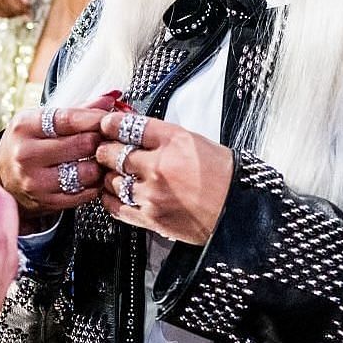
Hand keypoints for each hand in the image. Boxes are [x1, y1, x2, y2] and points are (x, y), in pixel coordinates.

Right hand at [0, 99, 116, 218]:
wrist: (3, 179)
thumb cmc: (27, 143)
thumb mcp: (42, 120)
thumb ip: (77, 110)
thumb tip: (111, 99)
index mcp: (24, 127)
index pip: (68, 119)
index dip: (95, 117)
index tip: (110, 117)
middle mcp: (26, 155)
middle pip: (82, 145)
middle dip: (101, 140)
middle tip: (108, 138)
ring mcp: (35, 181)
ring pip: (87, 172)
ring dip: (100, 164)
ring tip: (100, 158)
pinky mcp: (47, 202)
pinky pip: (85, 193)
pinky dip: (95, 184)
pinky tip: (92, 176)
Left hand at [92, 112, 232, 245]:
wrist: (236, 211)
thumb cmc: (222, 177)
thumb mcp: (194, 141)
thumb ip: (161, 135)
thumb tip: (132, 129)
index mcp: (174, 141)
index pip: (128, 125)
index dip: (111, 124)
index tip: (106, 125)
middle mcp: (160, 166)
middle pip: (112, 152)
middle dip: (106, 150)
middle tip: (107, 150)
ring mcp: (153, 194)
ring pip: (110, 180)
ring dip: (109, 175)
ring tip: (117, 173)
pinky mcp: (150, 218)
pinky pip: (115, 206)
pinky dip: (110, 198)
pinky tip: (115, 193)